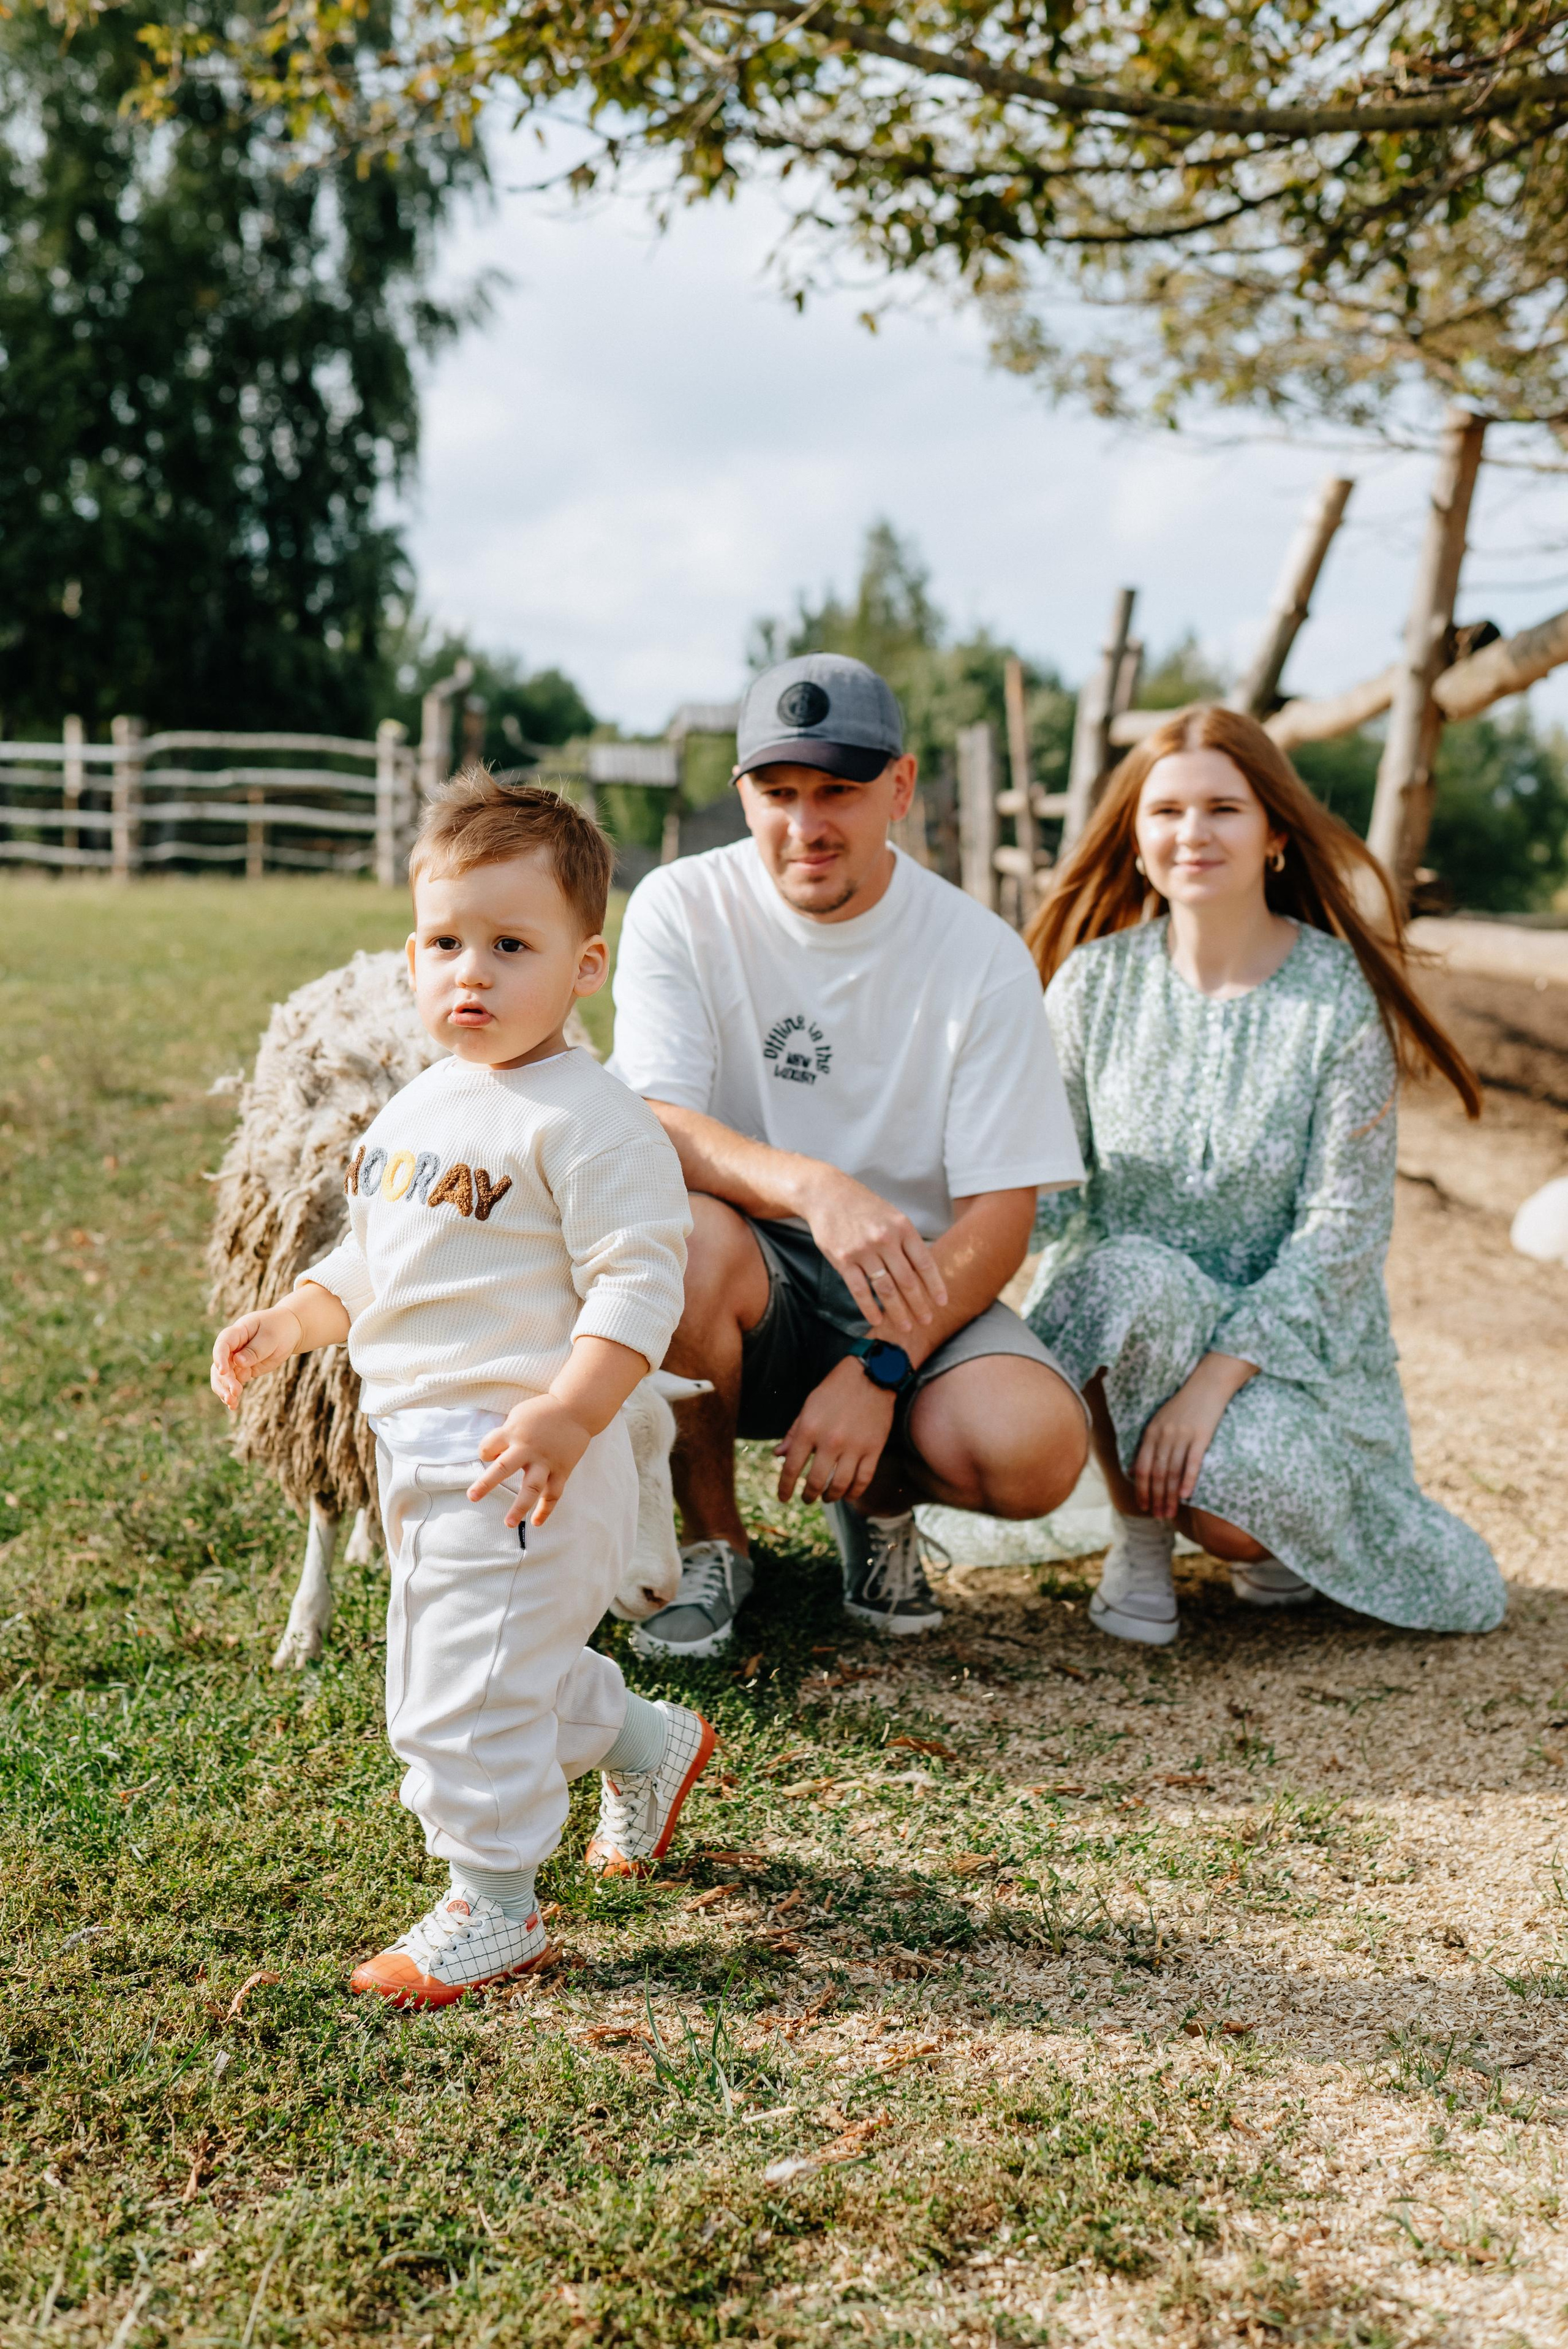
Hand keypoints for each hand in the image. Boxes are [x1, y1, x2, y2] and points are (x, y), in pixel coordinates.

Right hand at [210, 1305, 302, 1409]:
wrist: (290, 1332)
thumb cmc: (280, 1329)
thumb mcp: (271, 1337)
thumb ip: (255, 1350)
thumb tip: (238, 1362)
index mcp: (238, 1332)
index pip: (223, 1344)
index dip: (220, 1357)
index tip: (223, 1371)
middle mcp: (233, 1347)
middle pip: (222, 1364)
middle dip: (225, 1380)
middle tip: (234, 1393)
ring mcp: (236, 1359)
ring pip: (224, 1376)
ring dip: (225, 1389)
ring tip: (232, 1402)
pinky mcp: (243, 1370)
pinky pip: (234, 1382)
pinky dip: (232, 1394)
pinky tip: (233, 1406)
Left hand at [469, 1394, 592, 1528]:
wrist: (576, 1408)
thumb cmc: (543, 1411)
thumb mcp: (518, 1415)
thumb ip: (506, 1435)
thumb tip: (495, 1457)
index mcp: (514, 1432)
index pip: (488, 1447)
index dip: (484, 1453)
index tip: (489, 1455)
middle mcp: (528, 1448)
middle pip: (503, 1467)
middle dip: (486, 1483)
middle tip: (472, 1497)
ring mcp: (546, 1461)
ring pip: (531, 1487)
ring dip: (520, 1507)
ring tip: (509, 1523)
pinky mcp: (562, 1469)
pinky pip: (553, 1493)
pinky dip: (546, 1509)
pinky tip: (536, 1522)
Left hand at [775, 1356, 896, 1505]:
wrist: (872, 1375)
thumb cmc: (835, 1390)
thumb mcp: (809, 1406)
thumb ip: (793, 1432)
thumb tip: (778, 1455)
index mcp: (809, 1429)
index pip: (792, 1467)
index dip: (784, 1487)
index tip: (783, 1498)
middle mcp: (831, 1441)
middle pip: (816, 1481)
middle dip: (808, 1495)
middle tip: (807, 1499)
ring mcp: (854, 1446)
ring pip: (840, 1485)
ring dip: (831, 1496)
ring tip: (827, 1498)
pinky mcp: (874, 1448)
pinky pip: (863, 1479)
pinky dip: (854, 1492)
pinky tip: (848, 1495)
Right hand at [799, 1168, 947, 1334]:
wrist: (826, 1194)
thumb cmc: (863, 1207)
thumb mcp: (891, 1216)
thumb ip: (906, 1242)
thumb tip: (922, 1273)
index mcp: (903, 1228)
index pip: (924, 1263)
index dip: (935, 1285)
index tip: (942, 1303)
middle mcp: (885, 1239)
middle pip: (907, 1280)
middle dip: (919, 1305)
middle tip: (927, 1321)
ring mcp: (863, 1250)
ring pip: (886, 1289)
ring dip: (898, 1311)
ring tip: (906, 1327)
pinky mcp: (843, 1259)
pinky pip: (859, 1290)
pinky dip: (869, 1308)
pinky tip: (877, 1320)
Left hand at [1132, 1355, 1252, 1518]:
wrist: (1207, 1384)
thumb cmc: (1184, 1405)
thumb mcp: (1159, 1421)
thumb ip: (1149, 1445)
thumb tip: (1135, 1470)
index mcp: (1151, 1432)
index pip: (1141, 1467)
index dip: (1141, 1489)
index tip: (1143, 1506)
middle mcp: (1163, 1435)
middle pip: (1156, 1473)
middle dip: (1155, 1498)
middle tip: (1158, 1517)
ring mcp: (1182, 1436)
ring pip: (1172, 1472)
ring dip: (1169, 1496)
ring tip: (1170, 1513)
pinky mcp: (1201, 1436)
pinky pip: (1192, 1462)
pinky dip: (1188, 1480)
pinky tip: (1185, 1495)